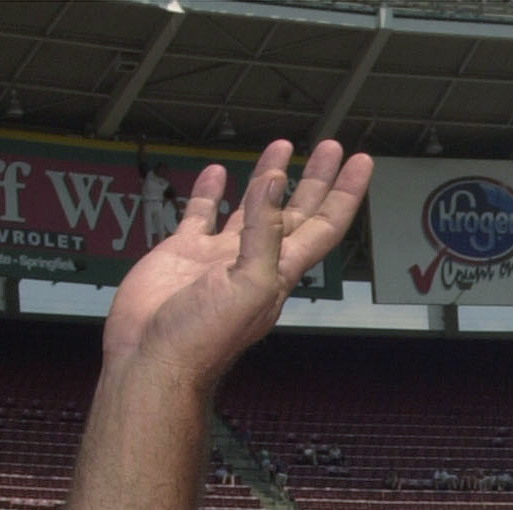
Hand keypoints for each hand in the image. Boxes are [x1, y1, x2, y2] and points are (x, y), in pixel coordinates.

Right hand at [101, 140, 372, 384]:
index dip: (344, 193)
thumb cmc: (203, 338)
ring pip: (251, 207)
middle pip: (296, 211)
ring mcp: (220, 257)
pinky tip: (218, 173)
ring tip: (281, 148)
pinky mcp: (185, 253)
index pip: (323, 225)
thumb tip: (276, 186)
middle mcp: (256, 262)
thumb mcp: (249, 285)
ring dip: (268, 177)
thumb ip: (264, 233)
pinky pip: (203, 214)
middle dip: (316, 179)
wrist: (152, 358)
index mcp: (280, 272)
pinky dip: (212, 191)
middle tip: (331, 147)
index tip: (360, 163)